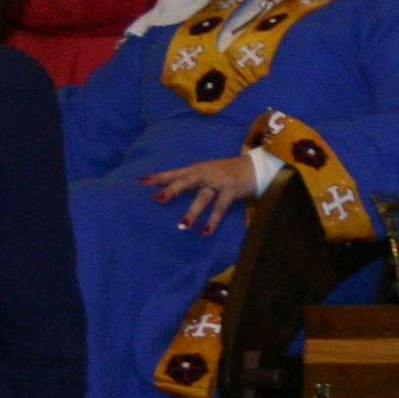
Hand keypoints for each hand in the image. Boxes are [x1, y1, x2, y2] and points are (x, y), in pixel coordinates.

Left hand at [147, 154, 261, 235]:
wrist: (256, 166)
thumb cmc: (229, 172)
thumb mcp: (210, 172)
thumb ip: (194, 180)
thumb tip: (173, 193)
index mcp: (198, 168)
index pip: (175, 173)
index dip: (160, 177)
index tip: (142, 181)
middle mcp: (206, 173)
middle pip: (186, 180)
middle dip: (172, 190)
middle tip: (158, 199)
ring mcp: (219, 181)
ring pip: (203, 196)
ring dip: (193, 211)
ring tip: (182, 226)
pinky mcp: (231, 190)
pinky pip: (220, 207)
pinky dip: (213, 220)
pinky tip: (205, 231)